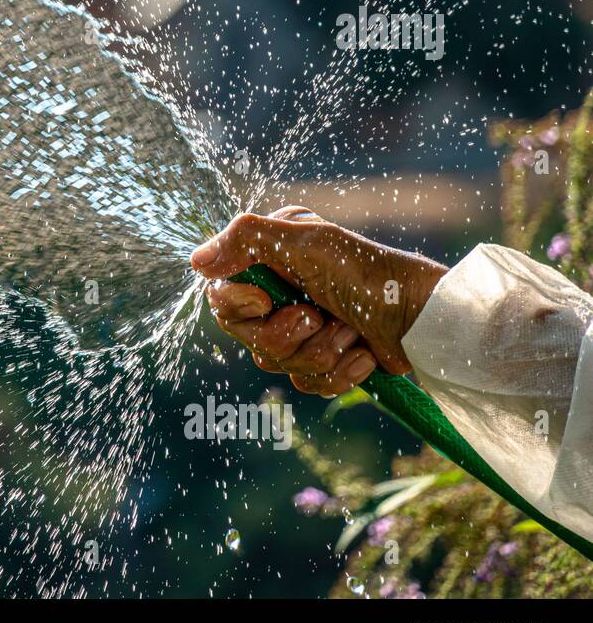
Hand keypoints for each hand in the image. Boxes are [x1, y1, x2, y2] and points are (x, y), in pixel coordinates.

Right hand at [190, 207, 447, 396]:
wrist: (427, 321)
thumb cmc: (371, 275)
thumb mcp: (307, 243)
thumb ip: (247, 239)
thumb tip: (195, 262)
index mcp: (270, 261)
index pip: (222, 297)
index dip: (240, 306)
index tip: (269, 299)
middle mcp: (282, 293)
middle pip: (248, 337)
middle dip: (288, 335)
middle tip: (317, 316)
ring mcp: (304, 328)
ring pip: (278, 364)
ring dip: (320, 352)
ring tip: (350, 332)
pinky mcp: (327, 358)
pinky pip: (308, 383)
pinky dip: (338, 372)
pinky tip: (363, 354)